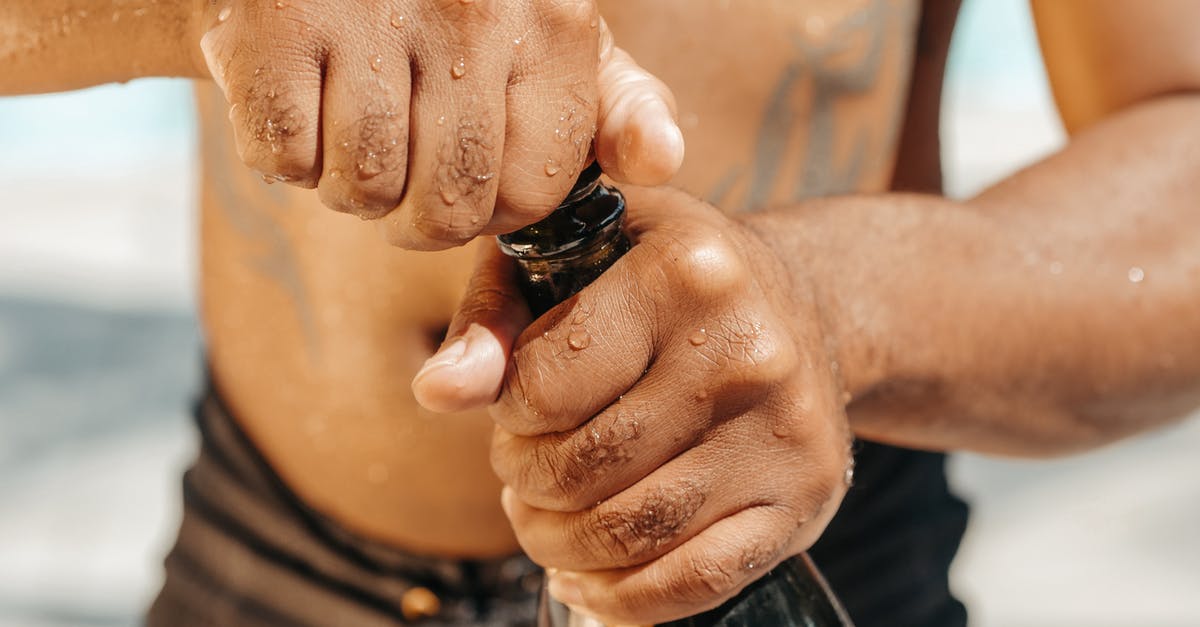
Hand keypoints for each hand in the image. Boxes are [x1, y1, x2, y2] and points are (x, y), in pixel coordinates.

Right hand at [192, 0, 682, 248]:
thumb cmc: (450, 17)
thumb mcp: (552, 47)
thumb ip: (614, 110)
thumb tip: (660, 161)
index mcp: (558, 24)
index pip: (533, 195)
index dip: (490, 209)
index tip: (466, 172)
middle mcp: (479, 9)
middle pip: (449, 208)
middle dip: (414, 214)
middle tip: (399, 160)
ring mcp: (374, 10)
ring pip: (367, 189)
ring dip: (347, 184)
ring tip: (348, 124)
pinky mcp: (278, 21)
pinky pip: (287, 157)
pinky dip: (283, 154)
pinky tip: (301, 100)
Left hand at [412, 186, 853, 623]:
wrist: (802, 305)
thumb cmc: (665, 278)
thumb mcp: (580, 254)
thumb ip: (496, 315)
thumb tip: (438, 392)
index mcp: (685, 273)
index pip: (545, 386)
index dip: (508, 414)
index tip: (517, 409)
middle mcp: (746, 352)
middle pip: (584, 469)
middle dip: (526, 484)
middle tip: (521, 471)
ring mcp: (783, 434)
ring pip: (631, 534)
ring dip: (558, 546)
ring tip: (543, 522)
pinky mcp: (803, 501)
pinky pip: (694, 582)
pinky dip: (621, 600)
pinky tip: (586, 578)